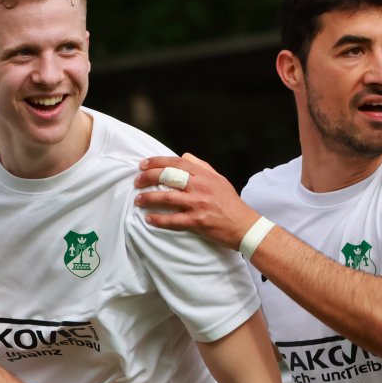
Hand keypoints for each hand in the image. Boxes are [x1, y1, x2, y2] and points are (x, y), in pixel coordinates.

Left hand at [133, 153, 258, 250]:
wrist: (245, 226)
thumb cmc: (230, 202)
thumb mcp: (219, 179)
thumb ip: (201, 167)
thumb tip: (185, 156)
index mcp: (204, 175)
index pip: (176, 163)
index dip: (157, 161)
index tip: (143, 164)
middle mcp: (200, 187)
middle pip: (168, 176)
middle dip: (148, 177)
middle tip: (136, 181)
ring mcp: (198, 204)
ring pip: (167, 197)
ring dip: (148, 198)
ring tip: (137, 200)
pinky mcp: (197, 221)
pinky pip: (173, 220)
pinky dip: (159, 219)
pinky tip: (149, 218)